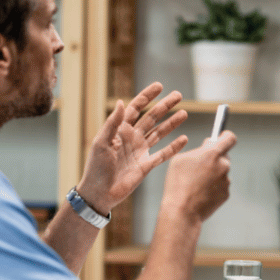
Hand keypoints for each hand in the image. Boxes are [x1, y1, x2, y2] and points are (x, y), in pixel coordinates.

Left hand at [77, 82, 187, 212]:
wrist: (99, 193)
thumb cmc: (96, 168)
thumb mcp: (101, 142)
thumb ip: (112, 123)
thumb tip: (121, 102)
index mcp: (120, 130)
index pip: (136, 108)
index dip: (147, 96)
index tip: (159, 86)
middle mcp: (132, 138)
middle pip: (151, 117)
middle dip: (164, 106)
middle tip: (178, 95)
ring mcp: (140, 151)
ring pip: (159, 133)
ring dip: (171, 123)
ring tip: (184, 113)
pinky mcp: (146, 165)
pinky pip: (163, 154)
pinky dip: (174, 147)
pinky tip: (184, 139)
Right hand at [161, 132, 235, 222]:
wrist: (182, 211)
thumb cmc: (178, 183)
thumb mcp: (181, 159)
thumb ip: (198, 150)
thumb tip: (209, 146)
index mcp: (212, 153)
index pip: (230, 138)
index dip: (226, 137)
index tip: (221, 138)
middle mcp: (223, 165)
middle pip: (224, 156)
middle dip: (214, 158)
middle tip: (200, 165)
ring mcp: (226, 180)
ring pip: (221, 171)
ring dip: (213, 173)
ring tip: (196, 183)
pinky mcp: (226, 193)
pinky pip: (221, 185)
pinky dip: (213, 186)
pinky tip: (201, 192)